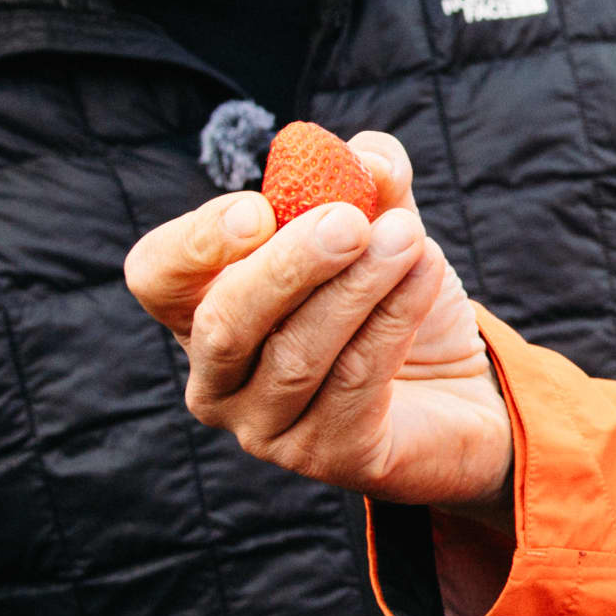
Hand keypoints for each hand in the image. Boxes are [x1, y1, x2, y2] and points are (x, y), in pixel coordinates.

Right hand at [123, 133, 513, 517]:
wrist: (460, 385)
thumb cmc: (391, 299)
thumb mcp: (380, 226)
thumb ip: (370, 184)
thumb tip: (369, 155)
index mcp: (202, 308)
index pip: (156, 275)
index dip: (196, 243)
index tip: (261, 208)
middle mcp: (217, 379)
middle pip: (223, 325)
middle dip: (287, 267)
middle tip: (350, 221)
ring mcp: (267, 429)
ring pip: (296, 356)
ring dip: (357, 288)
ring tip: (409, 238)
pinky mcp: (329, 459)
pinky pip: (354, 384)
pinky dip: (392, 320)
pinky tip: (426, 274)